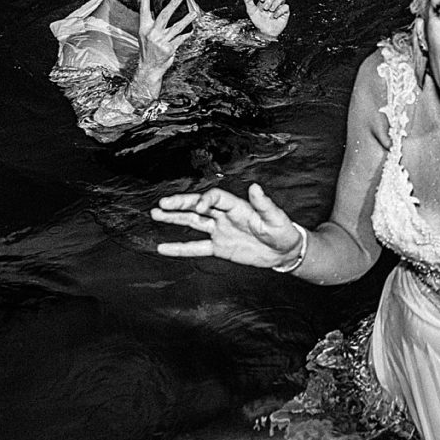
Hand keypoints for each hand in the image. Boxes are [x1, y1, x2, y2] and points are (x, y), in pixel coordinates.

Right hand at [137, 0, 196, 74]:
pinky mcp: (169, 49)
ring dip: (186, 20)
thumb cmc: (148, 50)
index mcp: (144, 28)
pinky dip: (187, 34)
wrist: (149, 68)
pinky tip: (192, 29)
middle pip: (163, 16)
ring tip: (193, 14)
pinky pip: (180, 39)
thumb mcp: (144, 35)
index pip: (143, 10)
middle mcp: (152, 34)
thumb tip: (161, 10)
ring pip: (176, 28)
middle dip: (172, 5)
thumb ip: (151, 23)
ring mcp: (161, 42)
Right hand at [151, 183, 302, 268]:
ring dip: (175, 218)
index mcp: (237, 206)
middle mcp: (225, 216)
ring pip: (193, 223)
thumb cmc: (282, 231)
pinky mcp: (219, 248)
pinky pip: (196, 248)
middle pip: (198, 207)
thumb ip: (264, 204)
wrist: (283, 251)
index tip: (199, 206)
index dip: (206, 200)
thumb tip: (255, 187)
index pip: (216, 198)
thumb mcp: (276, 217)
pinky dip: (180, 248)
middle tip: (162, 203)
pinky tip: (163, 247)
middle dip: (181, 204)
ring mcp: (220, 231)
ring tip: (155, 214)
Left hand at [243, 0, 288, 37]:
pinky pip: (286, 6)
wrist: (265, 32)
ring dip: (276, 2)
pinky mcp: (285, 12)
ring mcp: (280, 6)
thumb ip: (248, 1)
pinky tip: (275, 15)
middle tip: (266, 7)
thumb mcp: (251, 11)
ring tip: (271, 10)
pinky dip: (279, 10)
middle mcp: (273, 1)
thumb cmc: (259, 22)